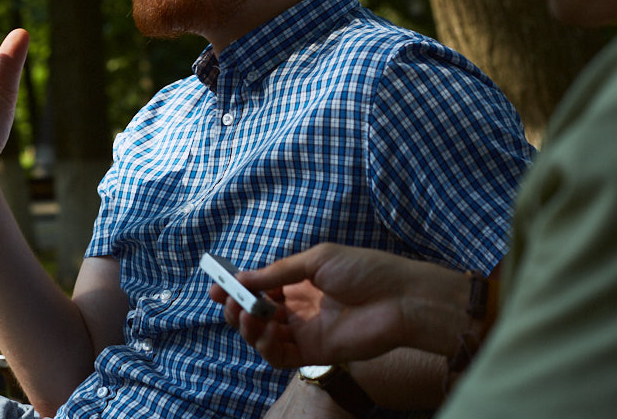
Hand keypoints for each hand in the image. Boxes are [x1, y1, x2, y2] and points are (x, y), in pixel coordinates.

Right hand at [210, 243, 467, 368]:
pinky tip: (264, 330)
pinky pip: (278, 356)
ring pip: (262, 336)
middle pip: (256, 314)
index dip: (237, 287)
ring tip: (247, 313)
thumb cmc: (365, 271)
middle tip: (227, 300)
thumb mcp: (317, 260)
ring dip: (246, 326)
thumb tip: (242, 278)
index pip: (260, 289)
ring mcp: (305, 332)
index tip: (216, 284)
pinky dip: (264, 345)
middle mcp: (299, 308)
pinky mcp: (314, 353)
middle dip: (236, 307)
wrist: (401, 299)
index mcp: (300, 283)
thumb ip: (278, 273)